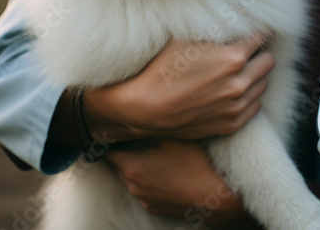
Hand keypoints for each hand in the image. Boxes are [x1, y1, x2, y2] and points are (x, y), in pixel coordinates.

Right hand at [86, 31, 274, 140]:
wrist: (145, 108)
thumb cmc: (162, 68)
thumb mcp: (185, 36)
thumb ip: (212, 24)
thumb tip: (229, 12)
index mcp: (232, 57)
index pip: (261, 37)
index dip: (256, 31)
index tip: (251, 30)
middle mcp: (239, 83)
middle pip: (268, 61)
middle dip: (259, 53)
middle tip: (245, 50)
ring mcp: (236, 106)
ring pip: (263, 84)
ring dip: (254, 75)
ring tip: (236, 70)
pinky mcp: (231, 124)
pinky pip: (255, 106)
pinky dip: (248, 96)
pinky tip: (232, 89)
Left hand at [104, 137, 258, 227]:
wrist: (214, 197)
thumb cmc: (194, 163)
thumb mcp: (174, 135)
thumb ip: (153, 124)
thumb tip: (142, 112)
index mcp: (131, 165)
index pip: (105, 149)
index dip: (108, 137)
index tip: (114, 128)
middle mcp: (131, 184)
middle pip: (118, 162)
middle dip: (126, 149)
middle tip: (139, 135)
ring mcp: (143, 198)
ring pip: (131, 176)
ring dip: (138, 164)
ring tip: (157, 153)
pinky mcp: (154, 207)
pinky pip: (144, 189)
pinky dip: (149, 179)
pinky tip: (167, 171)